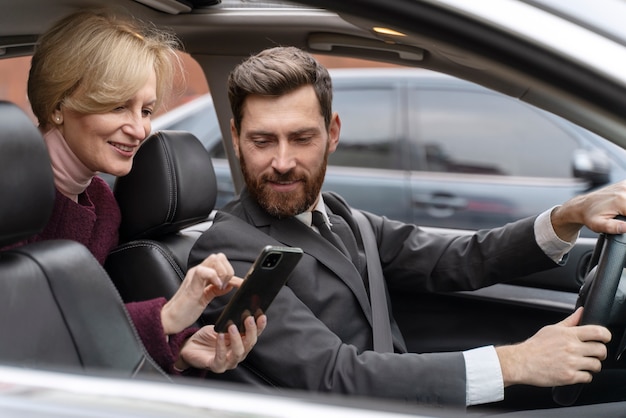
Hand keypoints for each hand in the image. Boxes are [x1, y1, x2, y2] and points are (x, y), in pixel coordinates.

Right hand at [161, 253, 240, 334]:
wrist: (171, 319)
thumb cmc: (186, 309)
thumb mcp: (206, 297)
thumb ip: (216, 289)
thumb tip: (230, 284)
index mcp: (202, 274)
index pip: (221, 263)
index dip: (233, 273)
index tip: (241, 284)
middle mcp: (199, 272)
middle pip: (219, 257)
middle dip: (228, 270)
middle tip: (225, 285)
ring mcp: (194, 276)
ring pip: (214, 259)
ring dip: (223, 272)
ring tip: (220, 286)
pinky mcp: (192, 284)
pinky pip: (204, 271)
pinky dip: (215, 277)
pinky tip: (217, 287)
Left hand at [176, 314, 266, 372]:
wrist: (190, 347)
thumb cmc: (206, 337)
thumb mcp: (221, 327)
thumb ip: (231, 323)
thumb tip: (241, 312)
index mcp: (241, 343)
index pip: (254, 335)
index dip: (260, 326)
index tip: (261, 315)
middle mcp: (237, 354)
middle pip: (249, 344)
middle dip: (251, 331)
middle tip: (248, 318)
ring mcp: (228, 362)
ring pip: (239, 352)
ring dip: (237, 339)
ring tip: (232, 327)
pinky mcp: (216, 366)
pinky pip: (221, 357)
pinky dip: (221, 346)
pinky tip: (220, 336)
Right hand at [496, 307, 610, 386]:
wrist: (522, 362)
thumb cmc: (535, 346)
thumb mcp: (552, 329)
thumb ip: (570, 321)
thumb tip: (581, 311)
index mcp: (568, 334)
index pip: (598, 332)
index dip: (606, 336)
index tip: (604, 338)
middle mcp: (572, 348)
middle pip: (601, 350)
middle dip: (600, 353)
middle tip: (594, 353)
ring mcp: (571, 363)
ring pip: (596, 365)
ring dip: (592, 365)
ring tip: (584, 364)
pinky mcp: (569, 376)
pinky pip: (588, 377)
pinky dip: (585, 376)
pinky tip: (577, 372)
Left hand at [551, 180, 625, 240]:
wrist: (582, 205)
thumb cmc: (590, 215)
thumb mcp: (599, 225)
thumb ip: (614, 227)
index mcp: (621, 201)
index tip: (625, 222)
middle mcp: (624, 190)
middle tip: (622, 216)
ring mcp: (624, 185)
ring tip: (622, 212)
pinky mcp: (624, 184)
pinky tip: (623, 206)